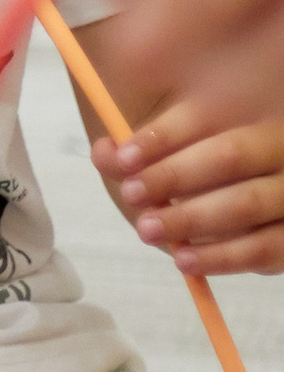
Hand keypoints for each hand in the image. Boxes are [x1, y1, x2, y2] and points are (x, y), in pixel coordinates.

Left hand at [98, 96, 283, 277]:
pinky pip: (267, 248)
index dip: (161, 136)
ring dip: (192, 219)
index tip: (123, 156)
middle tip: (131, 195)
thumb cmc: (196, 172)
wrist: (244, 202)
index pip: (203, 116)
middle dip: (173, 176)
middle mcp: (276, 144)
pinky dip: (224, 257)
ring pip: (247, 203)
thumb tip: (104, 153)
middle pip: (228, 156)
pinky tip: (186, 260)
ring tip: (148, 229)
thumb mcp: (165, 154)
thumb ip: (134, 152)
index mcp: (244, 111)